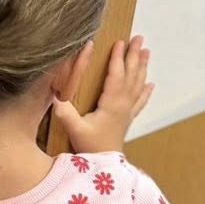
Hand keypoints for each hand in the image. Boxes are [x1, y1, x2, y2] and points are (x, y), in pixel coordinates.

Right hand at [51, 37, 152, 154]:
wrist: (105, 165)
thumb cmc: (90, 147)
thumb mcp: (75, 129)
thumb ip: (65, 112)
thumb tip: (54, 95)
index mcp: (111, 104)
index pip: (116, 76)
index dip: (118, 58)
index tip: (119, 42)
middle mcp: (123, 105)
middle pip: (131, 75)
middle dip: (134, 56)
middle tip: (139, 38)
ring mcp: (127, 112)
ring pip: (138, 85)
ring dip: (142, 67)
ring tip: (146, 51)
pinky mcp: (127, 120)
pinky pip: (139, 102)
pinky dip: (145, 91)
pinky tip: (150, 84)